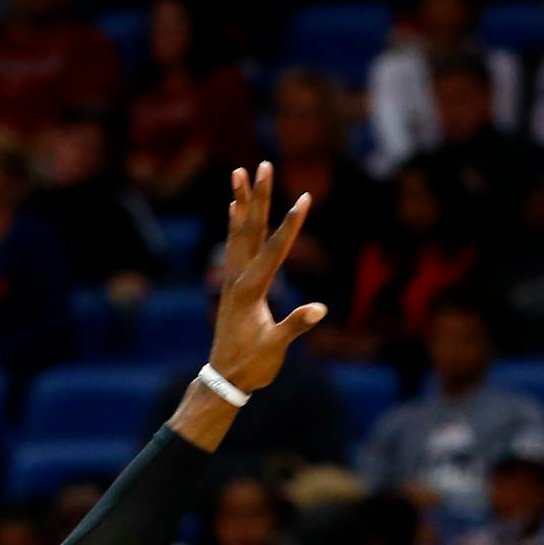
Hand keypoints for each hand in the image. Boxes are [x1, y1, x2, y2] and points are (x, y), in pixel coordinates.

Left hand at [206, 162, 327, 391]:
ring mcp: (232, 280)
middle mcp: (237, 278)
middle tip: (263, 165)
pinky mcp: (232, 285)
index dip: (292, 224)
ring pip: (239, 232)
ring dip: (241, 201)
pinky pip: (234, 245)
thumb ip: (295, 327)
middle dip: (259, 196)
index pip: (275, 249)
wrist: (224, 379)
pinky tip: (232, 208)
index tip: (305, 198)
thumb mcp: (275, 348)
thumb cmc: (252, 365)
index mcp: (250, 290)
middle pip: (251, 229)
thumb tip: (319, 309)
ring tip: (239, 172)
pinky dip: (235, 223)